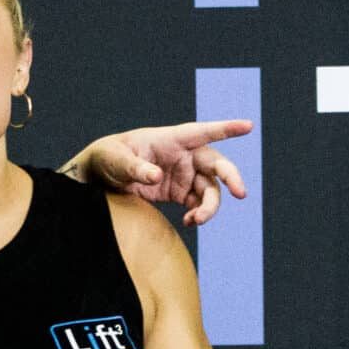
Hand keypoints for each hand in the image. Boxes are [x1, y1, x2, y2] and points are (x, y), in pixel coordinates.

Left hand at [68, 119, 251, 225]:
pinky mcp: (180, 192)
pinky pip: (198, 204)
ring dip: (210, 206)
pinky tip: (188, 222)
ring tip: (195, 221)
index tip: (248, 126)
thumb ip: (136, 168)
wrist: (100, 177)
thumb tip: (156, 176)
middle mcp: (183, 155)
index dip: (226, 129)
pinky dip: (198, 214)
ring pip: (210, 189)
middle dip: (231, 177)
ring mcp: (184, 175)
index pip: (202, 131)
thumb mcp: (117, 161)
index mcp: (171, 139)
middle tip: (240, 194)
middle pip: (216, 164)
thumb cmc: (108, 157)